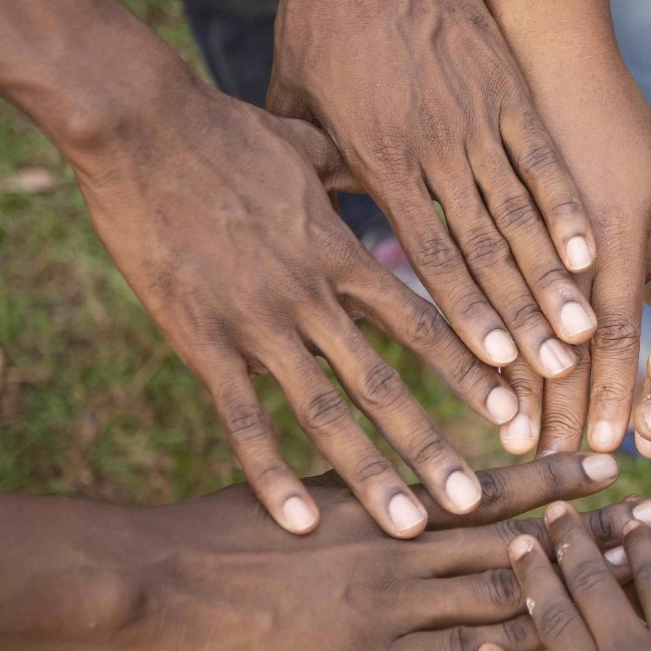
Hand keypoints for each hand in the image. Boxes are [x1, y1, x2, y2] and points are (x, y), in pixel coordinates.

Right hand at [71, 75, 515, 537]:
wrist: (137, 124)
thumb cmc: (220, 128)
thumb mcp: (305, 144)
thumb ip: (347, 170)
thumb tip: (374, 158)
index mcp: (341, 253)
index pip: (423, 321)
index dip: (470, 368)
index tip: (513, 410)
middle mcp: (311, 296)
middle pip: (384, 384)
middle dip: (434, 446)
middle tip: (477, 503)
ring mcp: (256, 323)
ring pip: (325, 412)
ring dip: (371, 473)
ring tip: (410, 526)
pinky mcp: (199, 340)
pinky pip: (242, 419)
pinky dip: (271, 473)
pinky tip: (300, 521)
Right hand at [104, 453, 628, 650]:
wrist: (157, 581)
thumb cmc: (218, 529)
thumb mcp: (302, 489)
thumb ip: (364, 489)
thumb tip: (404, 486)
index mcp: (387, 497)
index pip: (493, 484)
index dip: (558, 477)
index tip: (614, 465)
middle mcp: (403, 540)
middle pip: (523, 536)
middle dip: (595, 534)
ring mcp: (392, 601)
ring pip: (506, 590)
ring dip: (573, 590)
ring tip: (636, 586)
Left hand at [271, 0, 596, 381]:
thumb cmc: (319, 24)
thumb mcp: (296, 106)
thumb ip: (315, 173)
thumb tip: (318, 232)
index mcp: (379, 161)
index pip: (427, 255)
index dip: (464, 314)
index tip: (496, 366)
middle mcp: (433, 149)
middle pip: (483, 249)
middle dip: (519, 316)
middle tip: (553, 374)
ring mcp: (477, 117)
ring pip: (521, 212)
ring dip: (553, 277)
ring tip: (583, 332)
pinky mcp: (506, 88)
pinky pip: (543, 158)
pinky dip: (568, 206)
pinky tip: (593, 254)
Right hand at [502, 53, 650, 455]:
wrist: (541, 38)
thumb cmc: (610, 114)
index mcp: (626, 234)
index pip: (627, 332)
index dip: (620, 394)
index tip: (620, 450)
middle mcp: (576, 240)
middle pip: (576, 345)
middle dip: (570, 411)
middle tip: (564, 470)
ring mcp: (523, 233)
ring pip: (524, 325)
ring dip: (525, 389)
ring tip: (516, 442)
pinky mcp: (475, 227)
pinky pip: (477, 288)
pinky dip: (479, 335)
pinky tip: (477, 377)